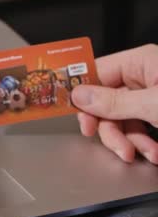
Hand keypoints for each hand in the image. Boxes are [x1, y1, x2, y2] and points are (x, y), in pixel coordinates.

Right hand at [71, 44, 157, 163]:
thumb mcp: (154, 104)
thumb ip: (114, 102)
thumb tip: (79, 96)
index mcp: (140, 63)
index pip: (95, 73)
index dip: (81, 94)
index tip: (67, 109)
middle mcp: (142, 77)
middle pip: (105, 103)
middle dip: (111, 129)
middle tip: (117, 145)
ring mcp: (150, 95)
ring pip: (120, 120)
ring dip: (129, 141)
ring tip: (145, 153)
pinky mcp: (157, 113)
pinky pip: (137, 128)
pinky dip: (143, 144)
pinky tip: (153, 152)